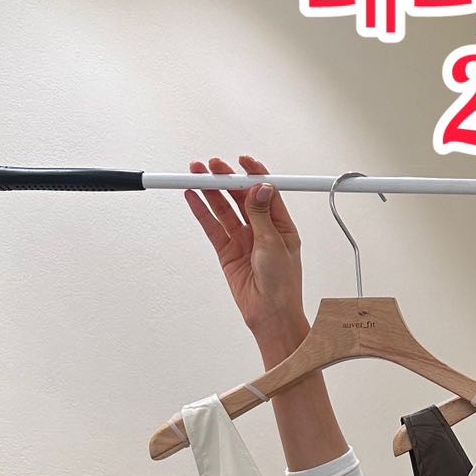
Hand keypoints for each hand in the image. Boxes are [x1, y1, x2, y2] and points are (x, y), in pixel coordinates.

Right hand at [185, 155, 307, 363]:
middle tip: (212, 166)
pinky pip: (213, 227)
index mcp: (281, 226)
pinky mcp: (227, 252)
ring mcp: (243, 240)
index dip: (254, 174)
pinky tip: (192, 196)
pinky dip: (202, 211)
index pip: (266, 192)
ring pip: (224, 209)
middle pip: (241, 197)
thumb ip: (262, 215)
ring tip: (196, 173)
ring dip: (211, 191)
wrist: (270, 315)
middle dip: (226, 179)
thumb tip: (260, 187)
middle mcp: (262, 230)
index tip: (242, 160)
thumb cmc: (283, 286)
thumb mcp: (274, 245)